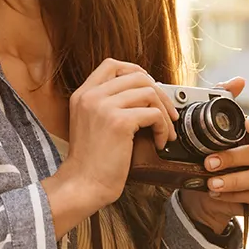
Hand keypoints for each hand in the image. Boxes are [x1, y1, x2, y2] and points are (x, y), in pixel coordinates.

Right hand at [43, 58, 177, 235]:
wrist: (83, 183)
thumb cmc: (91, 161)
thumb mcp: (90, 123)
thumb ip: (106, 105)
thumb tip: (143, 95)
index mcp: (82, 94)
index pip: (112, 65)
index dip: (136, 71)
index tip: (149, 88)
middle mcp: (90, 96)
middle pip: (136, 75)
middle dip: (159, 92)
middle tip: (167, 113)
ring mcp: (103, 107)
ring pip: (149, 92)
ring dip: (164, 111)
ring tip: (165, 130)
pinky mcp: (118, 122)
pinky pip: (154, 114)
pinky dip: (164, 128)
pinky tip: (160, 142)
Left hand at [178, 77, 248, 232]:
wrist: (214, 189)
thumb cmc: (221, 155)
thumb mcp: (217, 131)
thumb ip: (225, 102)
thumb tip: (238, 81)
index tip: (248, 124)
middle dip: (232, 159)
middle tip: (208, 162)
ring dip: (232, 181)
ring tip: (211, 183)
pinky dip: (235, 195)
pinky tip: (218, 194)